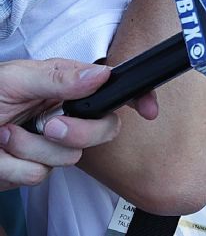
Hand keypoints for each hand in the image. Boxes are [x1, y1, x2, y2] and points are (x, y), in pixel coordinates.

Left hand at [0, 58, 157, 188]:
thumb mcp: (15, 79)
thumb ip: (59, 77)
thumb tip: (101, 74)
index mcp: (66, 87)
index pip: (112, 91)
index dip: (136, 99)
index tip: (148, 109)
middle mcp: (64, 116)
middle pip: (104, 130)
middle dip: (76, 130)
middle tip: (47, 123)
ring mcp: (49, 145)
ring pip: (70, 156)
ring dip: (29, 147)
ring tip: (4, 134)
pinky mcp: (31, 170)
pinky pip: (39, 175)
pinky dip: (13, 165)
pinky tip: (0, 152)